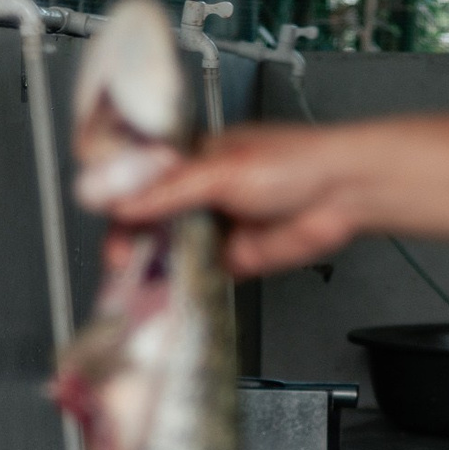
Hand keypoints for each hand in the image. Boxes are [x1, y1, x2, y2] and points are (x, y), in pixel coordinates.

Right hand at [109, 128, 366, 275]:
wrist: (341, 193)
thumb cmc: (297, 162)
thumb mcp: (223, 170)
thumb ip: (171, 190)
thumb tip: (126, 202)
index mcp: (191, 159)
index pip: (140, 181)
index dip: (118, 201)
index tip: (107, 220)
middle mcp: (198, 192)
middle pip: (149, 220)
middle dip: (131, 240)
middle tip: (121, 259)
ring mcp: (214, 226)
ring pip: (171, 250)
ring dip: (153, 266)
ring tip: (136, 280)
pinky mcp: (231, 257)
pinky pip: (197, 273)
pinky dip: (181, 283)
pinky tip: (167, 290)